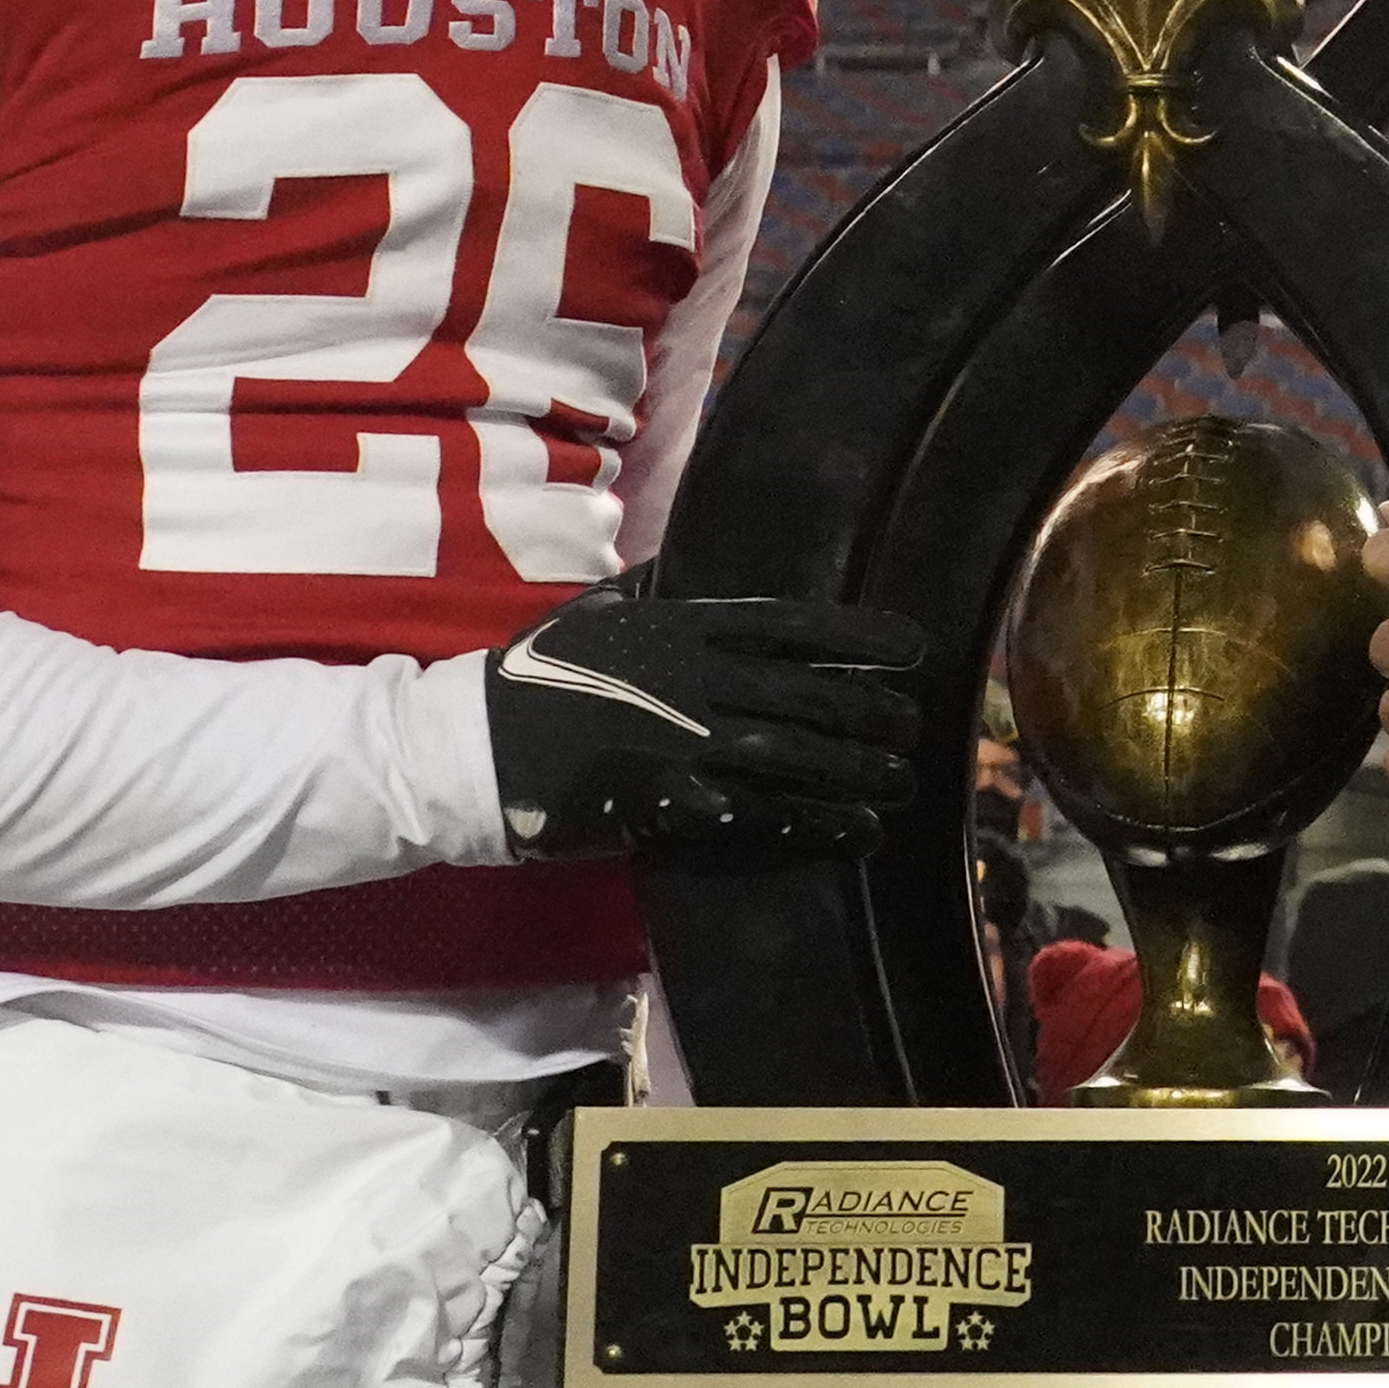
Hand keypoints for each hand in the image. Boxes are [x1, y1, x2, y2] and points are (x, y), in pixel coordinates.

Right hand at [490, 590, 927, 855]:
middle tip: (917, 726)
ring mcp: (684, 743)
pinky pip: (761, 815)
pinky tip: (862, 831)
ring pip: (796, 756)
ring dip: (860, 771)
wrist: (471, 748)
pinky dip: (818, 823)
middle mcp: (695, 681)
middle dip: (872, 713)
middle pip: (807, 695)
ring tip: (906, 781)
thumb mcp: (594, 610)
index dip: (860, 637)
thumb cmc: (535, 674)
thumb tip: (683, 556)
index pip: (793, 625)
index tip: (912, 647)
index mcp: (682, 627)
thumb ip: (649, 585)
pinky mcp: (670, 803)